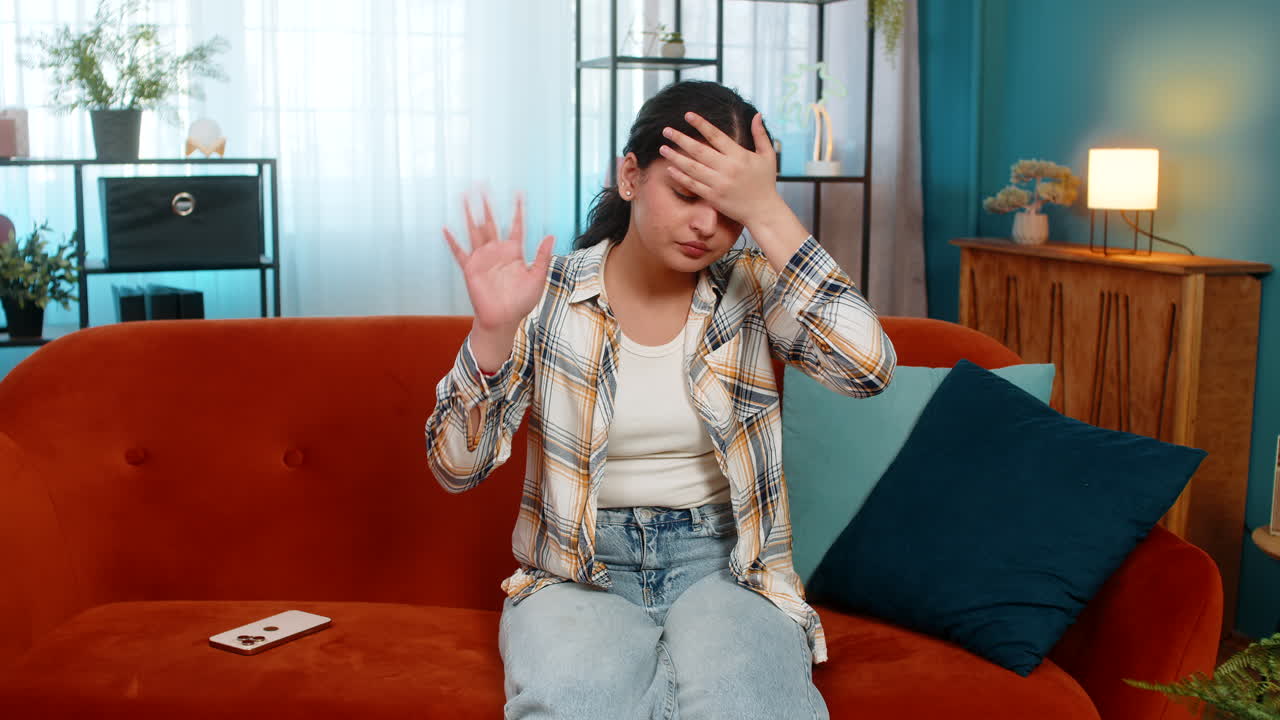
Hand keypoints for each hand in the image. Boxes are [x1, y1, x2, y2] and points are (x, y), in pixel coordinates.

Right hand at [443, 193, 553, 332]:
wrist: (503, 319)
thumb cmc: (521, 302)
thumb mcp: (537, 278)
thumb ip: (542, 257)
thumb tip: (550, 235)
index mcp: (514, 252)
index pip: (516, 226)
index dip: (517, 210)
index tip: (519, 194)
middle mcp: (497, 251)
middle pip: (492, 222)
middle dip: (488, 205)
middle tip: (483, 186)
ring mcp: (482, 259)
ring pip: (475, 230)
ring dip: (470, 214)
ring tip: (465, 197)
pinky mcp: (470, 269)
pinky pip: (459, 252)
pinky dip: (452, 241)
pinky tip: (446, 229)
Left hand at [658, 111, 782, 226]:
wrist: (763, 211)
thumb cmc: (765, 183)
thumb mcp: (767, 156)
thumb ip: (760, 135)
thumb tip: (757, 115)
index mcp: (739, 155)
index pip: (716, 135)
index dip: (701, 124)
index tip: (687, 115)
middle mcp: (727, 168)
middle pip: (698, 150)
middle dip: (680, 139)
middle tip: (666, 130)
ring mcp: (718, 183)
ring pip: (692, 167)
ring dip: (675, 157)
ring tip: (663, 148)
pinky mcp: (713, 197)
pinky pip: (693, 185)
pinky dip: (680, 177)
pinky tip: (670, 168)